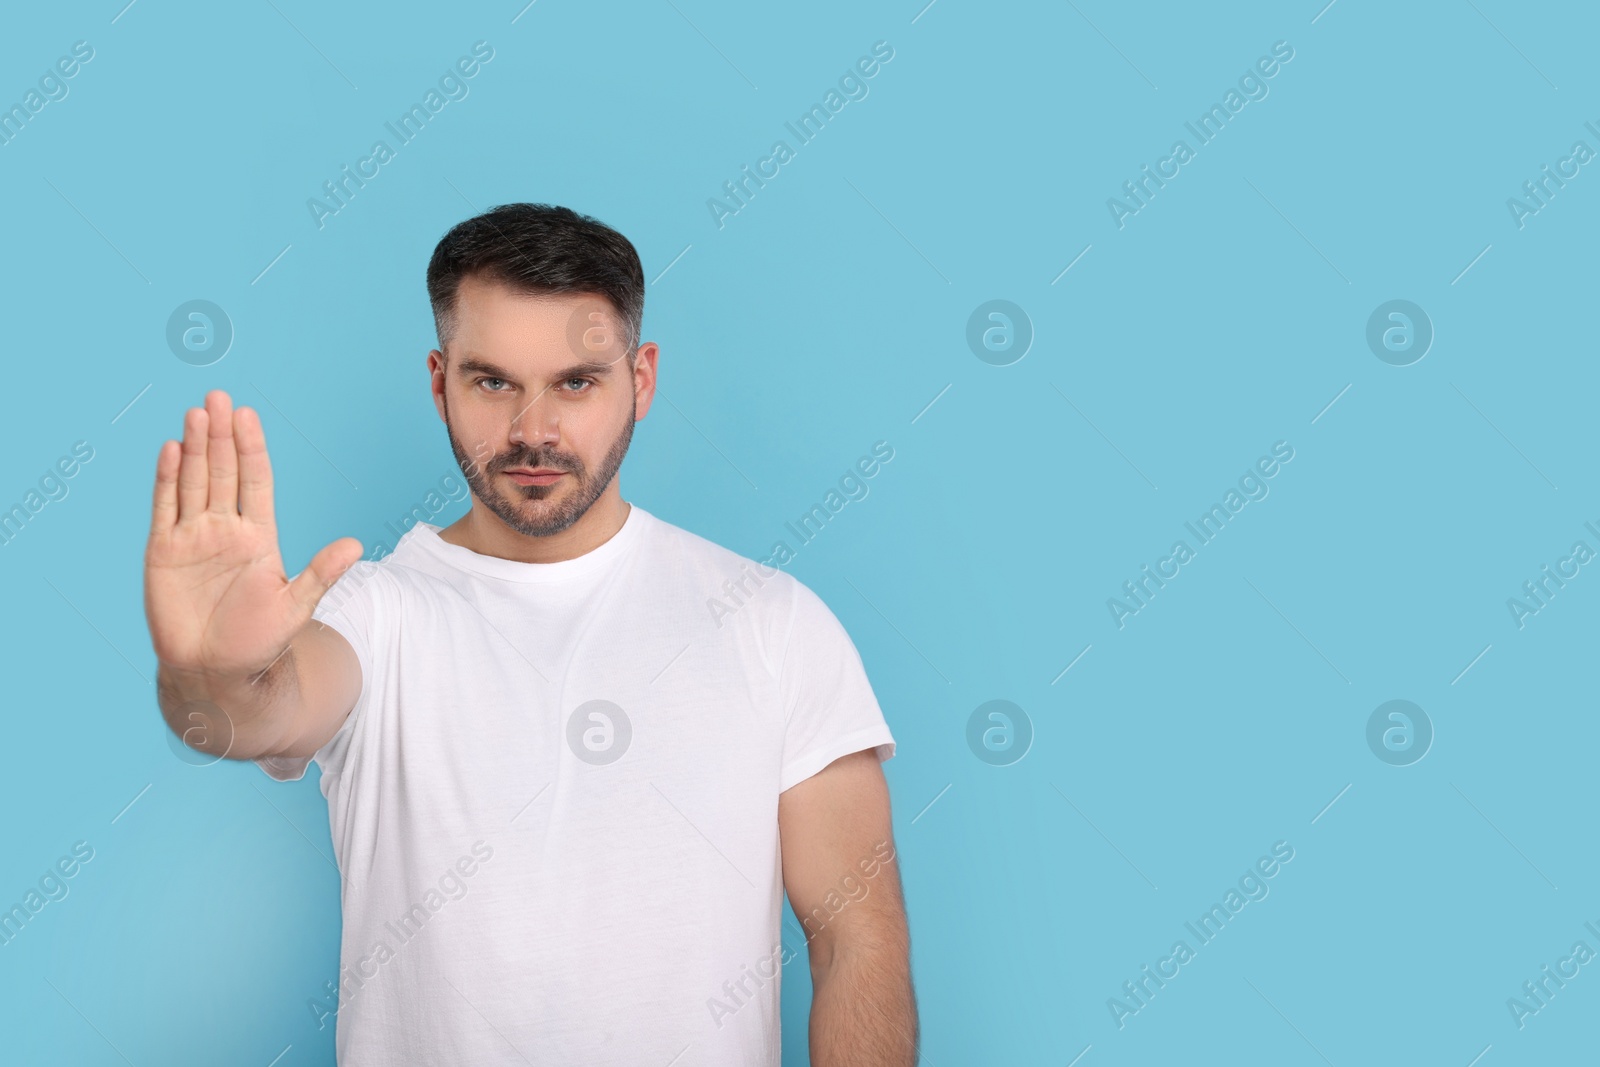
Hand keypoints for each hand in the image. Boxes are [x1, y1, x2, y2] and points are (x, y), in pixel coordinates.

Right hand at [144, 390, 362, 681]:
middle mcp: (225, 529)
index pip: (256, 481)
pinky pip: (165, 508)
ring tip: (196, 414)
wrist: (214, 671)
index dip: (252, 449)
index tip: (249, 416)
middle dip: (221, 435)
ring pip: (193, 482)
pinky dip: (166, 479)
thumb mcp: (294, 607)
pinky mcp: (163, 551)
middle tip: (219, 398)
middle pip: (223, 472)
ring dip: (194, 448)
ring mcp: (193, 537)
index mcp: (259, 536)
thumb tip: (356, 546)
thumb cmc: (258, 642)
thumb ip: (320, 574)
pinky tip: (170, 450)